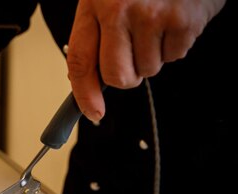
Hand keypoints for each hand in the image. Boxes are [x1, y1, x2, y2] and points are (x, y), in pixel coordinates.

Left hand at [66, 0, 225, 121]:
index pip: (79, 60)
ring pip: (148, 69)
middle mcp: (120, 10)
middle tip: (134, 55)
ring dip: (153, 55)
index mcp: (95, 4)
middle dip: (126, 76)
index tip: (93, 112)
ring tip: (158, 21)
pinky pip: (175, 56)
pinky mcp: (184, 21)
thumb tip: (91, 80)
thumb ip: (97, 32)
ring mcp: (153, 15)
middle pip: (117, 77)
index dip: (84, 93)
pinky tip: (175, 17)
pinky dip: (176, 44)